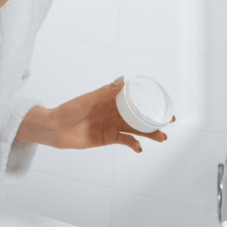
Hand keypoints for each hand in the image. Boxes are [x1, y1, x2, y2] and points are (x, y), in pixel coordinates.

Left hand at [50, 78, 174, 152]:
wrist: (55, 129)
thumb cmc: (69, 110)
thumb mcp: (88, 99)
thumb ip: (106, 91)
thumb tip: (124, 79)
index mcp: (112, 99)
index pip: (135, 98)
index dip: (150, 99)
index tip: (164, 101)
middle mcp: (115, 112)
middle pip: (140, 115)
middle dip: (156, 118)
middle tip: (170, 121)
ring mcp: (113, 125)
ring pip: (137, 129)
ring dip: (150, 133)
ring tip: (162, 138)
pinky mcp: (109, 138)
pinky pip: (126, 140)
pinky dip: (134, 144)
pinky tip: (139, 147)